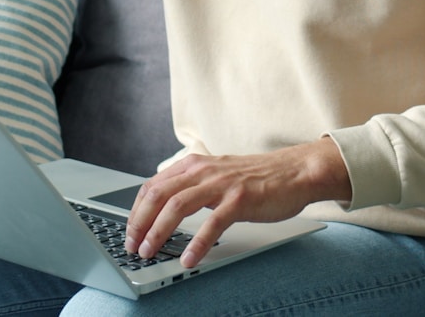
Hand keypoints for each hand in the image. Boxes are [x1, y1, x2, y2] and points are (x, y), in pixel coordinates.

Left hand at [124, 137, 351, 268]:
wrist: (294, 172)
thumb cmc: (256, 178)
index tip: (130, 233)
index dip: (136, 211)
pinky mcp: (239, 200)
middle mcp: (202, 171)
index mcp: (193, 165)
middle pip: (158, 196)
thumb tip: (163, 207)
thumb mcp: (215, 175)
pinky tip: (189, 259)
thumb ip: (191, 186)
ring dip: (158, 232)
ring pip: (177, 207)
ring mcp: (221, 185)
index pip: (152, 186)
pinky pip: (212, 224)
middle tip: (133, 246)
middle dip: (139, 223)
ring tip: (151, 252)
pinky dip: (197, 243)